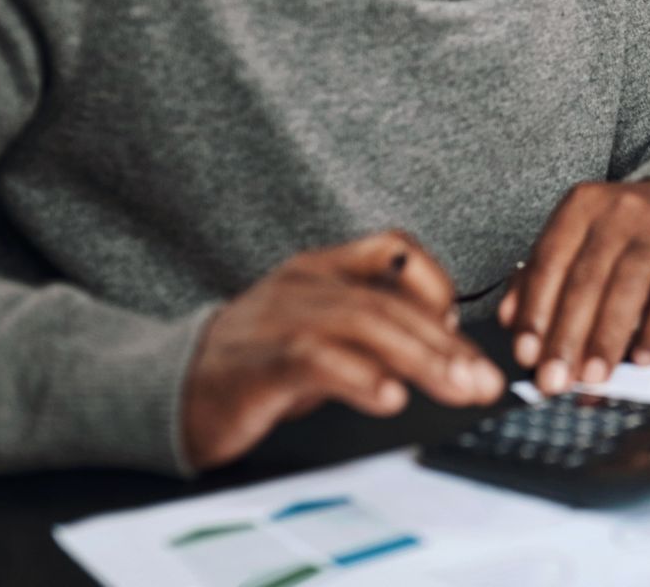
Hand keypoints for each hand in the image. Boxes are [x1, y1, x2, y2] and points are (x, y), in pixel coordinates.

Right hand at [181, 230, 503, 469]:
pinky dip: (359, 378)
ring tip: (457, 388)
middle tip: (484, 380)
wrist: (166, 390)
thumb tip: (447, 350)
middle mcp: (304, 284)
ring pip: (363, 324)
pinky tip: (390, 399)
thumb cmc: (253, 365)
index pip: (394, 250)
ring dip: (420, 359)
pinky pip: (315, 359)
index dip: (439, 283)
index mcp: (321, 269)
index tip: (466, 330)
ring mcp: (278, 317)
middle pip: (390, 300)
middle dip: (446, 343)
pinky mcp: (256, 362)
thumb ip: (373, 337)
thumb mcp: (320, 340)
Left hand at [499, 180, 649, 394]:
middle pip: (586, 281)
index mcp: (580, 207)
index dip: (535, 311)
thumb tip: (509, 320)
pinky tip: (642, 359)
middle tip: (555, 380)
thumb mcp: (579, 240)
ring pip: (626, 289)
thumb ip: (543, 276)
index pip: (549, 262)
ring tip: (593, 378)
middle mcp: (617, 212)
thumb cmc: (622, 234)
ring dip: (607, 340)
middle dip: (567, 337)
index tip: (526, 355)